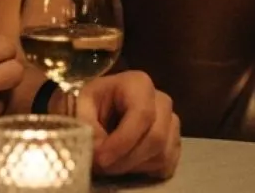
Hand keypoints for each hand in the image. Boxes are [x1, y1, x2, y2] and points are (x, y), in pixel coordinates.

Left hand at [64, 71, 179, 177]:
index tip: (101, 158)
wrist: (101, 111)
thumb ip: (87, 125)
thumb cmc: (91, 103)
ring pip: (162, 154)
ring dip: (134, 166)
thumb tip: (99, 149)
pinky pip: (168, 164)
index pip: (142, 114)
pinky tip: (127, 164)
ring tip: (110, 164)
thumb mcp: (80, 105)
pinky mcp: (174, 143)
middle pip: (156, 137)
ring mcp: (171, 123)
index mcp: (139, 83)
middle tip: (102, 166)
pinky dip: (146, 171)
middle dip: (127, 158)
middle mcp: (162, 101)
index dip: (122, 141)